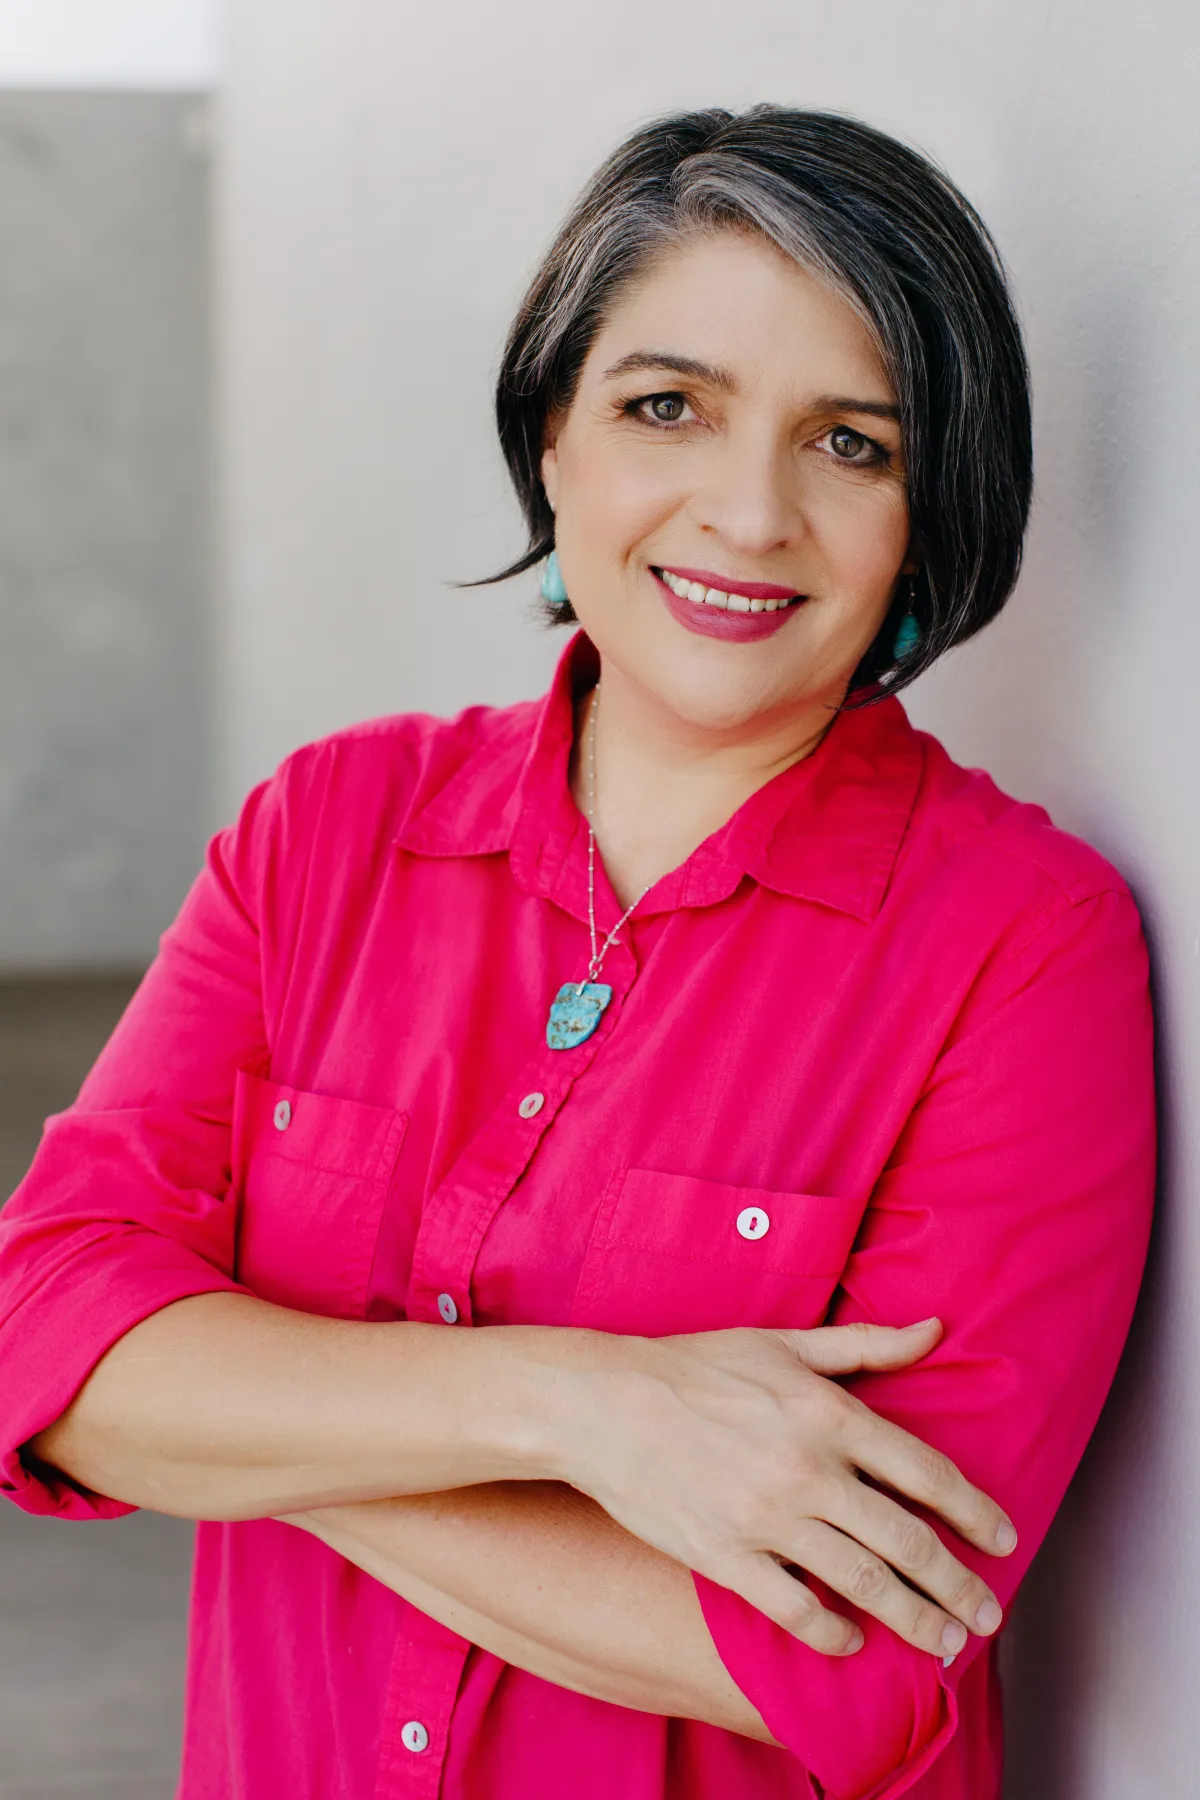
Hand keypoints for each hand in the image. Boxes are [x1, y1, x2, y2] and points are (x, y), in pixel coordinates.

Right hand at [555, 1318, 1015, 1658]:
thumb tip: (934, 1330)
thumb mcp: (785, 1343)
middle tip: (986, 1618)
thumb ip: (866, 1345)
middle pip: (908, 1542)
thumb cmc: (696, 1365)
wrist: (604, 1404)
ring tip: (941, 1642)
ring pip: (863, 1584)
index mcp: (829, 1413)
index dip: (976, 1513)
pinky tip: (853, 1639)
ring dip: (914, 1620)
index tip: (1003, 1542)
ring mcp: (767, 1519)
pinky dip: (832, 1632)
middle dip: (958, 1587)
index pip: (926, 1474)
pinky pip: (795, 1610)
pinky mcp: (726, 1557)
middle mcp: (809, 1471)